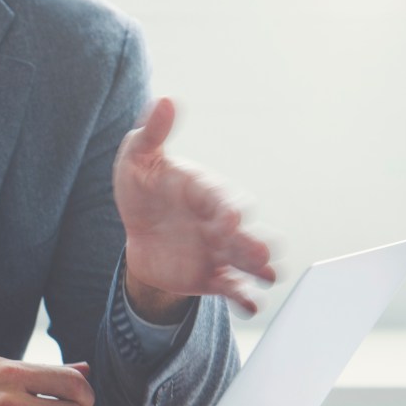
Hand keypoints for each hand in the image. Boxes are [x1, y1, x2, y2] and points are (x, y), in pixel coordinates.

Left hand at [114, 98, 275, 320]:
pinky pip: (235, 289)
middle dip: (251, 241)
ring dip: (258, 267)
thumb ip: (151, 134)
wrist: (138, 231)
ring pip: (247, 261)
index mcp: (207, 192)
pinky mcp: (214, 277)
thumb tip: (164, 101)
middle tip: (256, 253)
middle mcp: (222, 222)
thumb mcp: (138, 160)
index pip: (223, 199)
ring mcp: (221, 251)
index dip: (226, 208)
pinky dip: (246, 297)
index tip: (228, 216)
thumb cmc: (143, 188)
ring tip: (267, 275)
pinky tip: (250, 304)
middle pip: (245, 233)